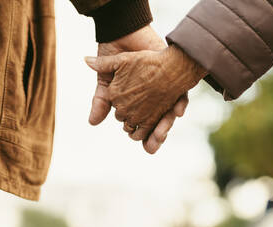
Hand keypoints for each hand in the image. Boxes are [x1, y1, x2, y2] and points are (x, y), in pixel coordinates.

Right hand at [88, 25, 190, 153]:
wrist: (125, 34)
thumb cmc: (114, 56)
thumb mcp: (106, 81)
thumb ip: (101, 101)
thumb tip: (92, 123)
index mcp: (134, 103)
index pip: (138, 125)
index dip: (138, 135)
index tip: (141, 143)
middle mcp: (151, 100)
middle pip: (155, 125)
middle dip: (154, 136)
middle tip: (152, 145)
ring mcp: (163, 92)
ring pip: (168, 116)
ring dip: (166, 126)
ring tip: (161, 134)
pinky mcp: (173, 81)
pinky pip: (180, 97)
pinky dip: (179, 105)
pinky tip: (178, 111)